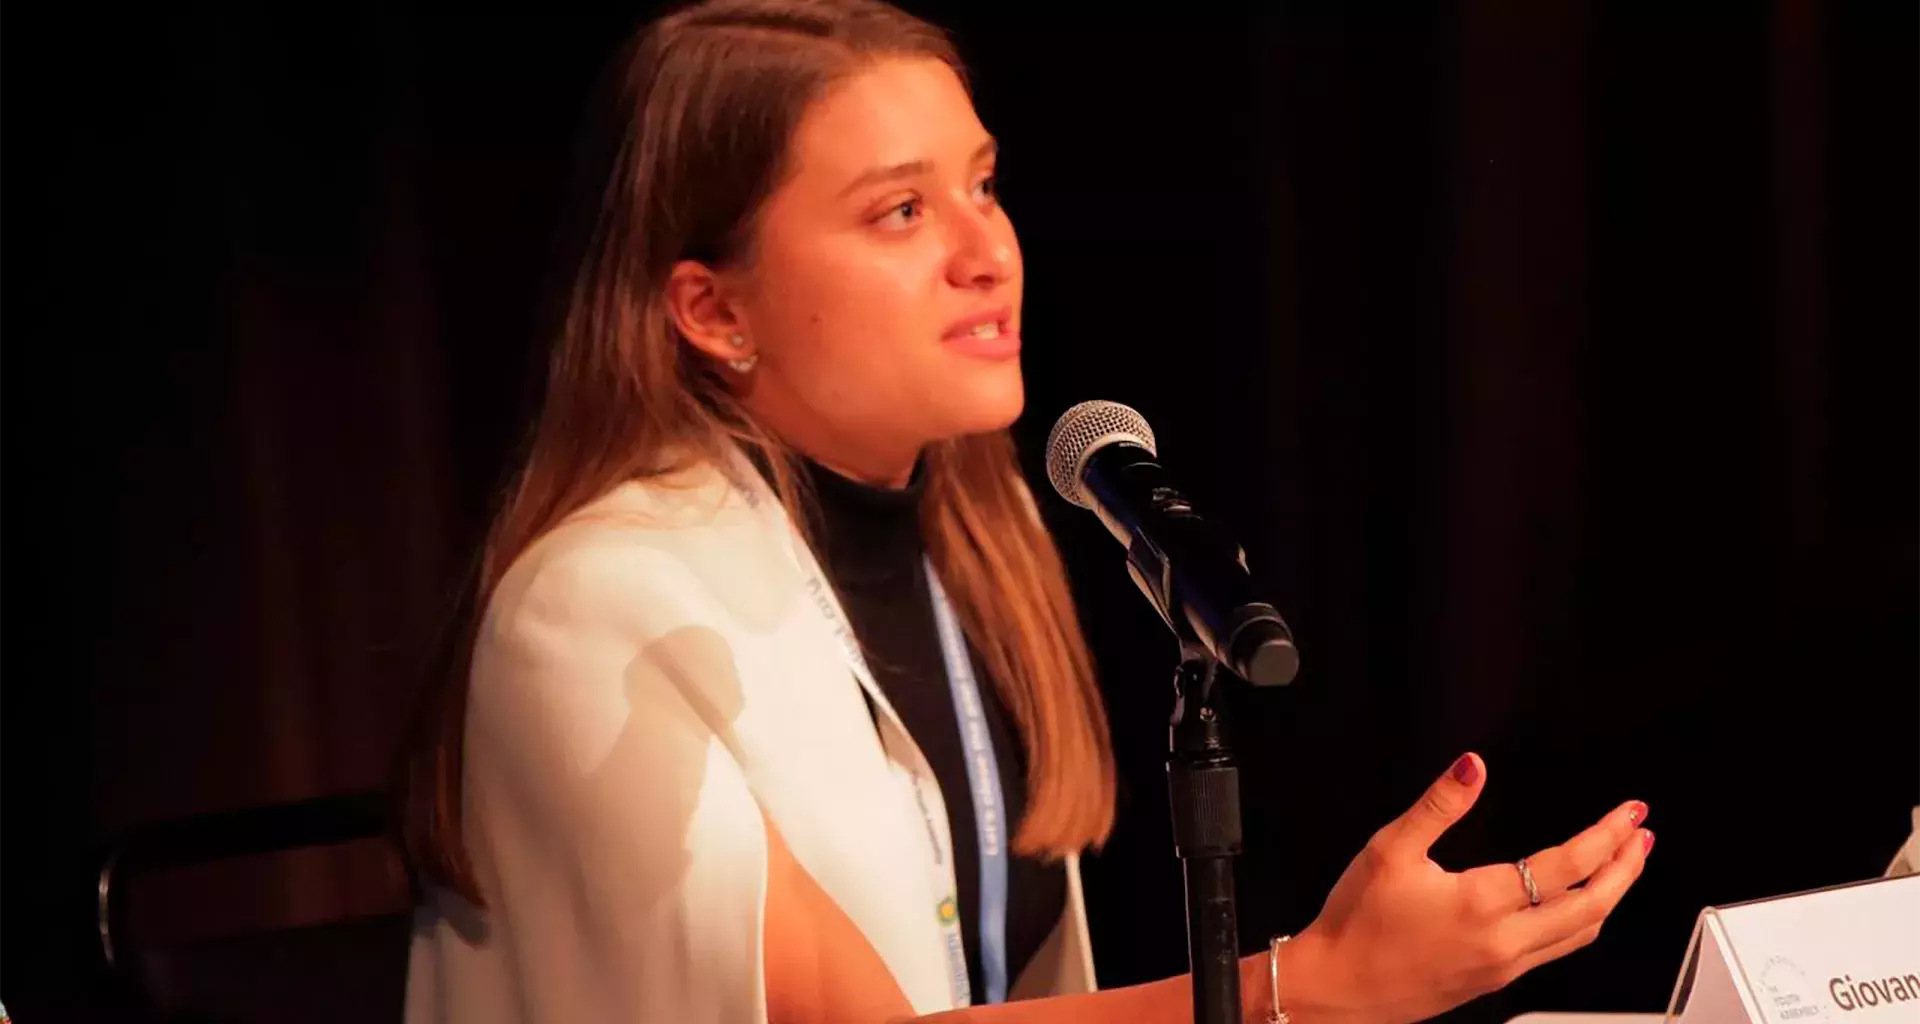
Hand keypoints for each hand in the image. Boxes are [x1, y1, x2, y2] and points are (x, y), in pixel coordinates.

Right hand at [1279, 753, 1652, 1023]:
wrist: (1337, 988)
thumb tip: (1472, 768)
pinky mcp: (1495, 979)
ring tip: (1623, 866)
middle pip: (1591, 906)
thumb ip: (1438, 806)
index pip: (1566, 866)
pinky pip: (1557, 951)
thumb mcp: (1389, 850)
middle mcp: (1503, 940)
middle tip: (1640, 836)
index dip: (1604, 836)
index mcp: (1481, 903)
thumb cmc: (1357, 924)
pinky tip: (1576, 904)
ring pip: (1581, 934)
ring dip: (1610, 897)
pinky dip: (1582, 921)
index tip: (1627, 814)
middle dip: (1625, 868)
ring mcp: (1503, 965)